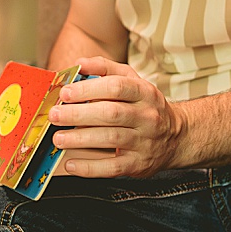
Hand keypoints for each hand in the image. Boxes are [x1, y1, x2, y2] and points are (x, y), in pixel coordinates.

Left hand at [48, 57, 184, 178]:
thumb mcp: (132, 81)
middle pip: (111, 113)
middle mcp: (147, 117)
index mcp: (145, 92)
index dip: (89, 89)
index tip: (66, 92)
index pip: (117, 87)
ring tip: (58, 138)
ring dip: (80, 139)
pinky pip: (112, 167)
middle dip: (79, 114)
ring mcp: (144, 142)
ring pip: (110, 139)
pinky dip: (89, 167)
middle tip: (55, 115)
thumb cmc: (145, 106)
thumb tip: (79, 64)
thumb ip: (105, 69)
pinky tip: (71, 163)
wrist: (176, 137)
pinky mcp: (138, 164)